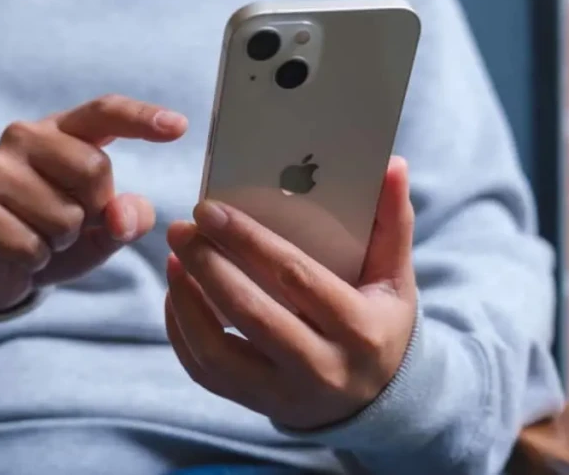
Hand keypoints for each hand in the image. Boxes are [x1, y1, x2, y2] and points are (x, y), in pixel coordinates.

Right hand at [0, 95, 187, 312]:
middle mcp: (22, 137)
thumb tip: (121, 216)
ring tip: (40, 237)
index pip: (103, 112)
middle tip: (69, 222)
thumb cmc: (52, 234)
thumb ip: (126, 218)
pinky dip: (35, 261)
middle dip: (93, 210)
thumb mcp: (102, 229)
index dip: (140, 118)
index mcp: (60, 131)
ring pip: (63, 216)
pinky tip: (18, 253)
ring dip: (62, 242)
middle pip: (93, 169)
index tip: (179, 126)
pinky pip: (31, 246)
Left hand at [165, 156, 416, 429]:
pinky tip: (176, 293)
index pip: (297, 278)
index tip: (213, 209)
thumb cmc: (379, 323)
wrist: (374, 400)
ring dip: (186, 301)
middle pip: (252, 313)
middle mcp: (321, 367)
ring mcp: (284, 393)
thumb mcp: (394, 279)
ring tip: (174, 259)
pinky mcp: (254, 404)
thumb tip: (392, 165)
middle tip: (182, 228)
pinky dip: (182, 331)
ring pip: (218, 352)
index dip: (251, 242)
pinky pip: (205, 371)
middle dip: (209, 266)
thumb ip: (392, 223)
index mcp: (360, 330)